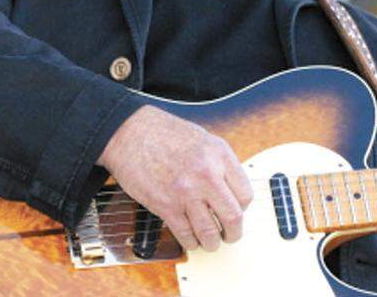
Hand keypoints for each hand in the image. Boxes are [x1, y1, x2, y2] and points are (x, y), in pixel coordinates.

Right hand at [98, 105, 252, 251]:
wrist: (131, 133)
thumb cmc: (165, 134)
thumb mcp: (205, 140)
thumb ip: (221, 165)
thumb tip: (232, 191)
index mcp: (220, 155)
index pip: (245, 194)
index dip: (242, 208)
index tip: (236, 211)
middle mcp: (207, 174)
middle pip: (233, 217)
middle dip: (234, 233)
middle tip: (230, 235)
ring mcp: (186, 192)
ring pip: (210, 233)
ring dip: (212, 243)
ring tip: (210, 242)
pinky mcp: (165, 206)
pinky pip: (185, 235)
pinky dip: (191, 242)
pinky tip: (190, 238)